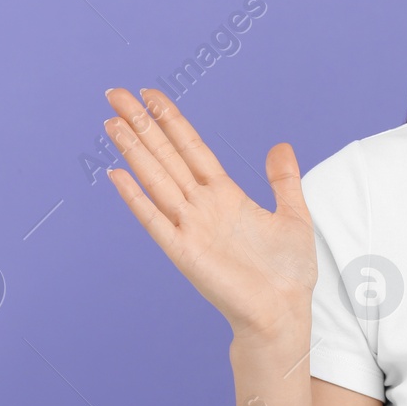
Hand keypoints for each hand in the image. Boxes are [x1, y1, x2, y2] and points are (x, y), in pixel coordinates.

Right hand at [102, 87, 316, 344]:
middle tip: (115, 93)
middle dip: (142, 124)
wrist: (284, 311)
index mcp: (225, 195)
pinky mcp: (184, 252)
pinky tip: (118, 175)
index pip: (191, 148)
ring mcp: (190, 227)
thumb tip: (279, 145)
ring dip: (134, 150)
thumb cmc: (287, 271)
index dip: (171, 120)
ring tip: (112, 121)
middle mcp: (202, 207)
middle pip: (166, 155)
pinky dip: (136, 199)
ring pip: (156, 179)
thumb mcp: (294, 215)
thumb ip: (283, 179)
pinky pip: (155, 220)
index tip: (150, 95)